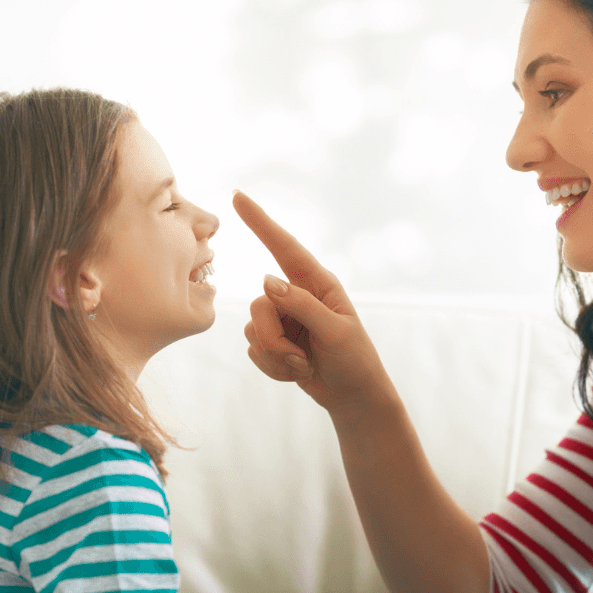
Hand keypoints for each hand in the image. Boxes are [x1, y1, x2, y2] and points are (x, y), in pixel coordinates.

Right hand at [232, 191, 391, 412]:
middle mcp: (296, 296)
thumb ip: (302, 305)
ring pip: (254, 330)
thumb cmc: (354, 360)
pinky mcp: (273, 341)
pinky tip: (298, 372)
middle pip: (260, 305)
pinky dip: (274, 368)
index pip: (284, 246)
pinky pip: (254, 350)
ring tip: (304, 366)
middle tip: (301, 358)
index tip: (238, 196)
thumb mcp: (335, 331)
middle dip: (275, 340)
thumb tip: (267, 281)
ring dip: (277, 357)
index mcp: (318, 284)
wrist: (353, 396)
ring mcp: (283, 319)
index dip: (260, 221)